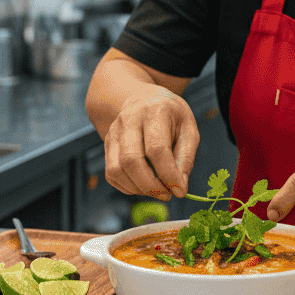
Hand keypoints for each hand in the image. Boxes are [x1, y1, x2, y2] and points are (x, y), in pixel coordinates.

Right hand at [103, 85, 199, 200]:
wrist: (144, 98)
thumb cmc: (171, 116)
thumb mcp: (188, 129)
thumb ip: (186, 158)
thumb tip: (179, 187)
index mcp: (154, 111)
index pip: (157, 149)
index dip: (168, 174)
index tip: (180, 191)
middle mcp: (129, 119)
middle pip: (131, 160)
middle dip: (150, 185)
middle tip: (166, 195)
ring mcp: (114, 131)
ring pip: (116, 170)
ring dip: (138, 188)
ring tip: (156, 190)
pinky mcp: (106, 144)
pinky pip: (111, 174)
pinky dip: (127, 186)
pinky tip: (143, 184)